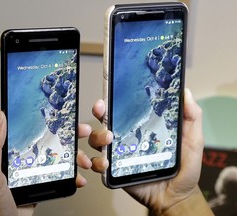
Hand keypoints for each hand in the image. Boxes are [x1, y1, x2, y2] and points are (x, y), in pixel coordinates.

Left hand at [0, 110, 91, 215]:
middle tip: (81, 132)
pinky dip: (72, 175)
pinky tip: (78, 176)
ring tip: (83, 160)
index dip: (46, 120)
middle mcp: (20, 159)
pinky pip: (59, 173)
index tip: (62, 114)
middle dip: (68, 136)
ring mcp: (32, 171)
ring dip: (74, 156)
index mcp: (6, 153)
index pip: (27, 129)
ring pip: (57, 156)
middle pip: (48, 140)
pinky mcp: (41, 182)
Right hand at [89, 88, 213, 215]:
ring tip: (108, 140)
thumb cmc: (184, 167)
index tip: (110, 92)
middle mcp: (127, 137)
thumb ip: (191, 117)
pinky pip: (98, 164)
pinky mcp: (114, 170)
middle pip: (105, 120)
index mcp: (142, 126)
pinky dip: (97, 162)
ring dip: (97, 136)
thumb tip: (186, 92)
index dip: (114, 99)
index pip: (124, 108)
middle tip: (102, 110)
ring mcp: (119, 153)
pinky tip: (105, 163)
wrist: (176, 196)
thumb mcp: (192, 139)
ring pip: (97, 139)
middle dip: (99, 112)